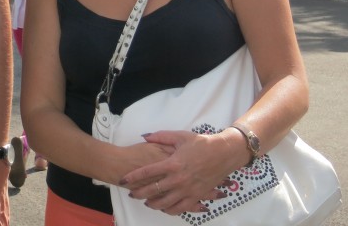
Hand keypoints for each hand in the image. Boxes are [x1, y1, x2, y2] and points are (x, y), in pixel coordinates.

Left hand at [119, 131, 237, 216]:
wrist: (224, 153)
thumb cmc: (202, 143)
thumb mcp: (180, 136)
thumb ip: (161, 137)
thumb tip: (145, 136)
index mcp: (173, 163)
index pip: (147, 172)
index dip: (133, 177)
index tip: (123, 180)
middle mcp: (179, 179)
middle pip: (154, 190)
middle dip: (140, 193)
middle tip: (131, 194)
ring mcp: (188, 189)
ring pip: (166, 203)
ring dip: (154, 204)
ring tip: (147, 202)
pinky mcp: (197, 196)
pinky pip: (181, 208)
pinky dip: (170, 210)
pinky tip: (164, 208)